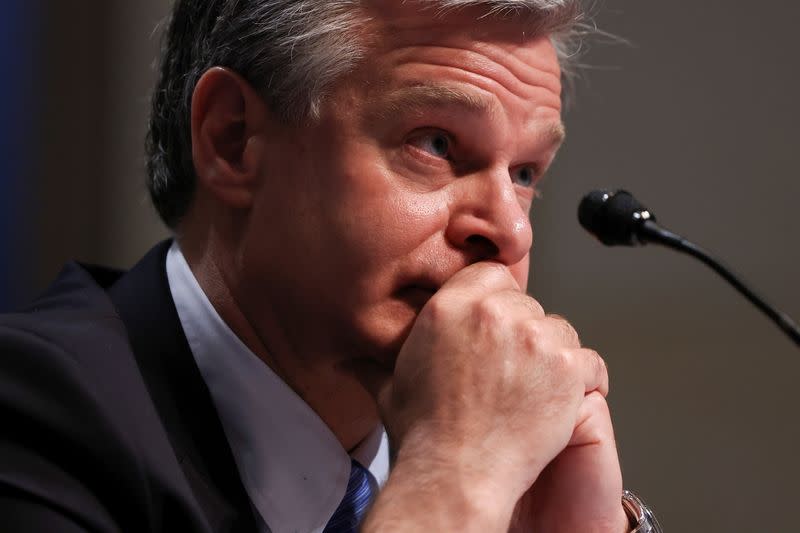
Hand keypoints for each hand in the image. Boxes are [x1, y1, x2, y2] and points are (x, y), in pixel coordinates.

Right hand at [362, 262, 623, 530]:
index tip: (498, 326)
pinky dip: (581, 384)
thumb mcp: (391, 387)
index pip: (492, 275)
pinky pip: (589, 363)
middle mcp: (492, 314)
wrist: (456, 476)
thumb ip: (376, 360)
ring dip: (552, 357)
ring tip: (531, 393)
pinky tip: (556, 406)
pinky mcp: (565, 366)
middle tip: (511, 372)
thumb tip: (352, 357)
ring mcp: (532, 338)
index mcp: (450, 307)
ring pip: (559, 331)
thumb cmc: (425, 437)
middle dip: (523, 334)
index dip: (498, 303)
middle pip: (527, 304)